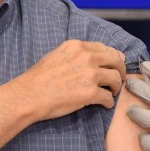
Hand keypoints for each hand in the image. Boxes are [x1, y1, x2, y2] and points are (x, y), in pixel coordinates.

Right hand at [9, 40, 125, 121]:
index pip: (104, 48)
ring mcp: (90, 74)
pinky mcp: (91, 92)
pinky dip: (108, 102)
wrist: (29, 95)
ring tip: (112, 92)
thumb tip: (90, 59)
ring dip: (116, 86)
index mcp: (77, 46)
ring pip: (116, 78)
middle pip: (116, 60)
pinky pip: (108, 97)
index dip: (112, 57)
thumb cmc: (38, 78)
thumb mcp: (56, 55)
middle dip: (120, 69)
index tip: (114, 64)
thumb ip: (75, 54)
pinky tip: (105, 104)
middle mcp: (86, 57)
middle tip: (119, 78)